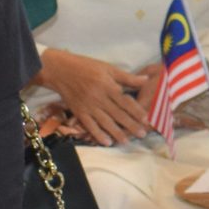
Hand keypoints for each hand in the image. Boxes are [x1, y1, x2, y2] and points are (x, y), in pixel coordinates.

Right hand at [33, 49, 151, 145]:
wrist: (61, 70)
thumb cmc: (87, 66)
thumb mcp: (108, 68)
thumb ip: (127, 77)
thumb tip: (146, 79)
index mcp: (107, 85)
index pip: (125, 101)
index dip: (136, 111)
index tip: (146, 119)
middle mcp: (99, 98)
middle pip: (117, 114)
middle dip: (131, 125)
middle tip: (142, 134)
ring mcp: (88, 106)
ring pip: (105, 122)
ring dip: (117, 133)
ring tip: (127, 141)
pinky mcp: (79, 112)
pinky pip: (90, 126)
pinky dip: (98, 135)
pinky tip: (107, 142)